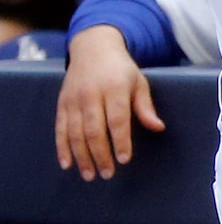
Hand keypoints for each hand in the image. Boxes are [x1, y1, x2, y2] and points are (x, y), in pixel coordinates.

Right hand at [56, 26, 164, 179]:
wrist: (93, 48)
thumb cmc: (121, 69)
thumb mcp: (139, 82)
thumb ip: (145, 106)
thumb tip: (158, 127)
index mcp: (114, 88)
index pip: (117, 119)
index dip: (120, 140)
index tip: (124, 159)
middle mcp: (91, 94)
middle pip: (94, 129)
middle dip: (100, 154)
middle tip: (107, 174)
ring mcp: (73, 99)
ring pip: (75, 132)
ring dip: (81, 156)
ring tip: (90, 175)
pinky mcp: (62, 103)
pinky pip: (60, 128)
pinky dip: (62, 147)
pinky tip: (67, 164)